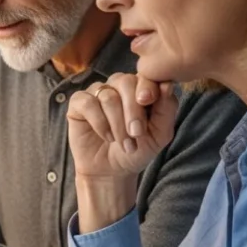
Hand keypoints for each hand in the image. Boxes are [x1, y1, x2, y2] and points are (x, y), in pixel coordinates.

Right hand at [67, 74, 177, 231]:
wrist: (112, 171)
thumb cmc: (137, 150)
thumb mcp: (160, 134)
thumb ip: (167, 109)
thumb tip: (166, 84)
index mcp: (141, 88)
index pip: (145, 75)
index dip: (147, 88)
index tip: (148, 102)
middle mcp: (119, 85)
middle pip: (125, 82)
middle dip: (133, 111)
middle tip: (137, 134)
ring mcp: (98, 92)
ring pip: (108, 96)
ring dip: (117, 124)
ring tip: (124, 144)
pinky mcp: (79, 102)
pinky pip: (88, 103)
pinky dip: (99, 122)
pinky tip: (107, 136)